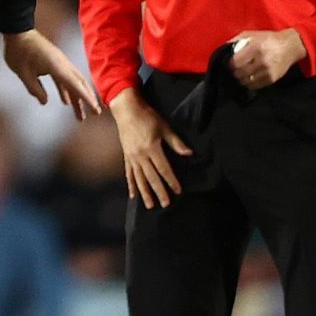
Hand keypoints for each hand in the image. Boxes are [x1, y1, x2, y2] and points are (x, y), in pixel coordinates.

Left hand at [1, 30, 102, 120]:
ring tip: (80, 116)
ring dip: (77, 98)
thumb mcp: (23, 73)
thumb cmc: (18, 51)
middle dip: (87, 100)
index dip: (86, 98)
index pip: (75, 85)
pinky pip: (64, 78)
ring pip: (73, 82)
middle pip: (79, 84)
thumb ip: (35, 89)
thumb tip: (44, 102)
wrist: (17, 31)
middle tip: (94, 114)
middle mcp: (62, 64)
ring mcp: (59, 62)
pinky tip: (66, 101)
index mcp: (56, 66)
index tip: (96, 109)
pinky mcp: (54, 62)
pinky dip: (66, 90)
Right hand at [109, 87, 194, 210]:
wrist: (126, 111)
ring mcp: (132, 157)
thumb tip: (189, 154)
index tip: (178, 191)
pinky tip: (133, 195)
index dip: (171, 181)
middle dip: (159, 192)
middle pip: (151, 177)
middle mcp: (140, 156)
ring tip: (150, 205)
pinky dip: (131, 185)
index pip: (164, 169)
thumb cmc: (148, 117)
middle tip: (165, 204)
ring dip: (145, 193)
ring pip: (139, 179)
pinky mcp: (126, 157)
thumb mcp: (164, 127)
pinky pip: (129, 174)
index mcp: (151, 148)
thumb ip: (176, 143)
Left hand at [228, 29, 305, 90]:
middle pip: (239, 73)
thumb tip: (223, 49)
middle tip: (235, 69)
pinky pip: (255, 86)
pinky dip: (250, 83)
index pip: (235, 63)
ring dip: (241, 79)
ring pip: (246, 81)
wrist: (290, 46)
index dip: (229, 64)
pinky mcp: (272, 79)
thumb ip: (236, 41)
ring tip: (242, 73)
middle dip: (234, 72)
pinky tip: (250, 77)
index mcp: (255, 48)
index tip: (229, 63)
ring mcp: (267, 71)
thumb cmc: (269, 39)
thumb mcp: (251, 34)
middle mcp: (261, 61)